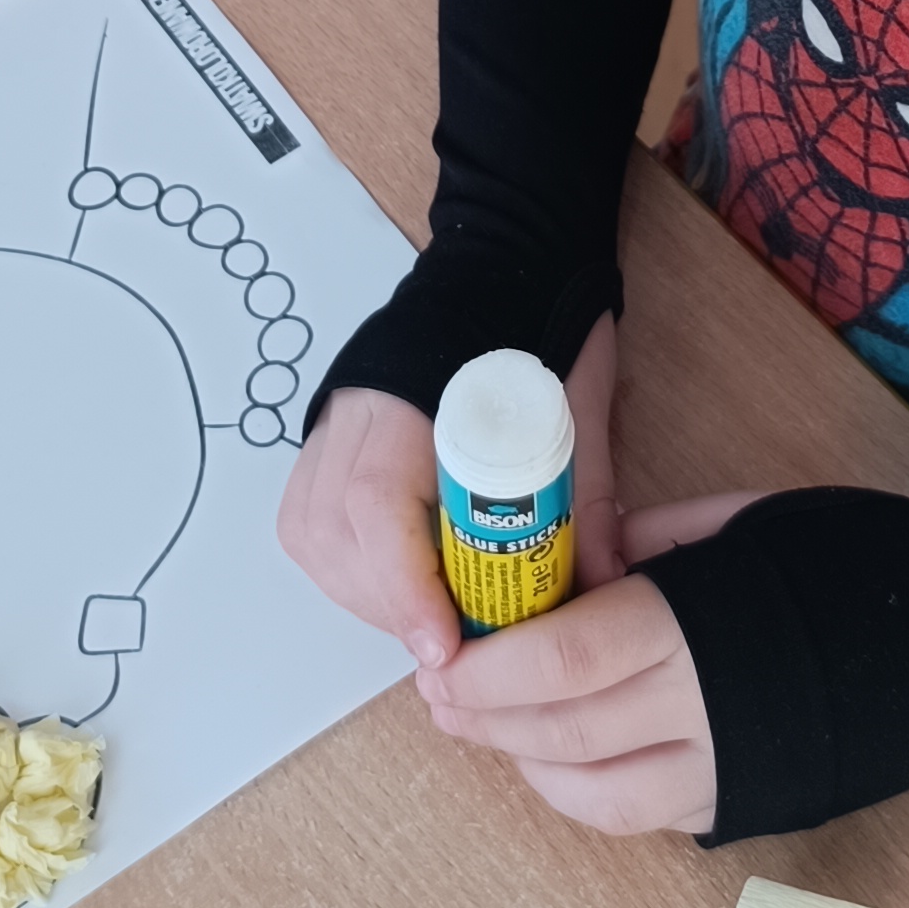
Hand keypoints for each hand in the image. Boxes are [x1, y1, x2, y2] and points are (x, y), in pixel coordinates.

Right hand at [279, 310, 629, 673]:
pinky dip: (348, 569)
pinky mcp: (327, 440)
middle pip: (332, 532)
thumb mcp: (579, 405)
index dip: (404, 584)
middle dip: (389, 605)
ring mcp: (333, 422)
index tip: (444, 645)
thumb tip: (599, 585)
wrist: (510, 262)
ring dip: (366, 595)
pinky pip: (309, 521)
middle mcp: (356, 407)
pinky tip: (400, 585)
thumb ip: (586, 494)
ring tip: (431, 617)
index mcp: (413, 388)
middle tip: (453, 645)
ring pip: (312, 534)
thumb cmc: (543, 327)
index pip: (377, 500)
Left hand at [415, 492, 766, 835]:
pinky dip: (582, 793)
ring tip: (481, 731)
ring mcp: (724, 768)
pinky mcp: (742, 805)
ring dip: (523, 766)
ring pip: (593, 795)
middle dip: (485, 720)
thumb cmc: (848, 563)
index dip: (489, 670)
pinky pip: (640, 816)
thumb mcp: (738, 522)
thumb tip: (572, 557)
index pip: (563, 658)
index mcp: (694, 621)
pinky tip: (553, 761)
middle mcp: (702, 707)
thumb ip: (644, 541)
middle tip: (438, 697)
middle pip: (563, 731)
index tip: (440, 661)